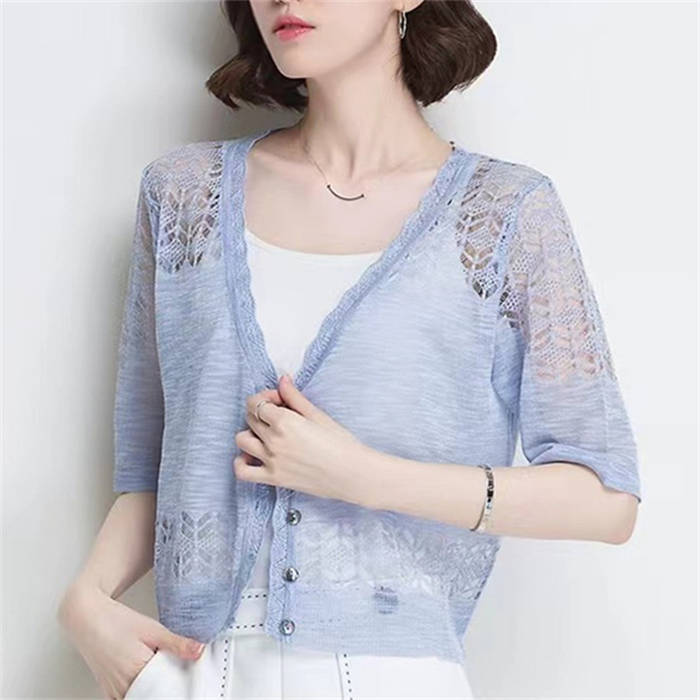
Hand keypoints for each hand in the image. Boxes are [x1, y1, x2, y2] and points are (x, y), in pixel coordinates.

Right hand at [57, 579, 204, 698]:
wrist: (87, 618)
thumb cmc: (115, 621)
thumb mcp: (152, 629)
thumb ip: (176, 643)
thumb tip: (200, 651)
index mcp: (136, 671)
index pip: (167, 689)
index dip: (179, 681)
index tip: (189, 672)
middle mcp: (123, 686)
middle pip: (155, 695)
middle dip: (168, 685)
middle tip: (176, 667)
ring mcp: (114, 691)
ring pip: (143, 697)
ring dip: (155, 688)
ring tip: (161, 667)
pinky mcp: (109, 691)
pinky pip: (129, 697)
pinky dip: (142, 690)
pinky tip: (147, 675)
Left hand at [234, 374, 371, 504]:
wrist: (352, 474)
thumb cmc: (341, 444)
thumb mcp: (318, 415)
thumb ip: (295, 398)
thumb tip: (282, 380)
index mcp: (284, 422)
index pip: (257, 402)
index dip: (267, 397)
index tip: (280, 400)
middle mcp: (273, 441)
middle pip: (250, 418)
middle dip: (262, 412)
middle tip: (280, 415)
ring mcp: (270, 461)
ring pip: (241, 440)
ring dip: (251, 433)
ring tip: (267, 434)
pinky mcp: (273, 479)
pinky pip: (242, 471)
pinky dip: (241, 462)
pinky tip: (254, 456)